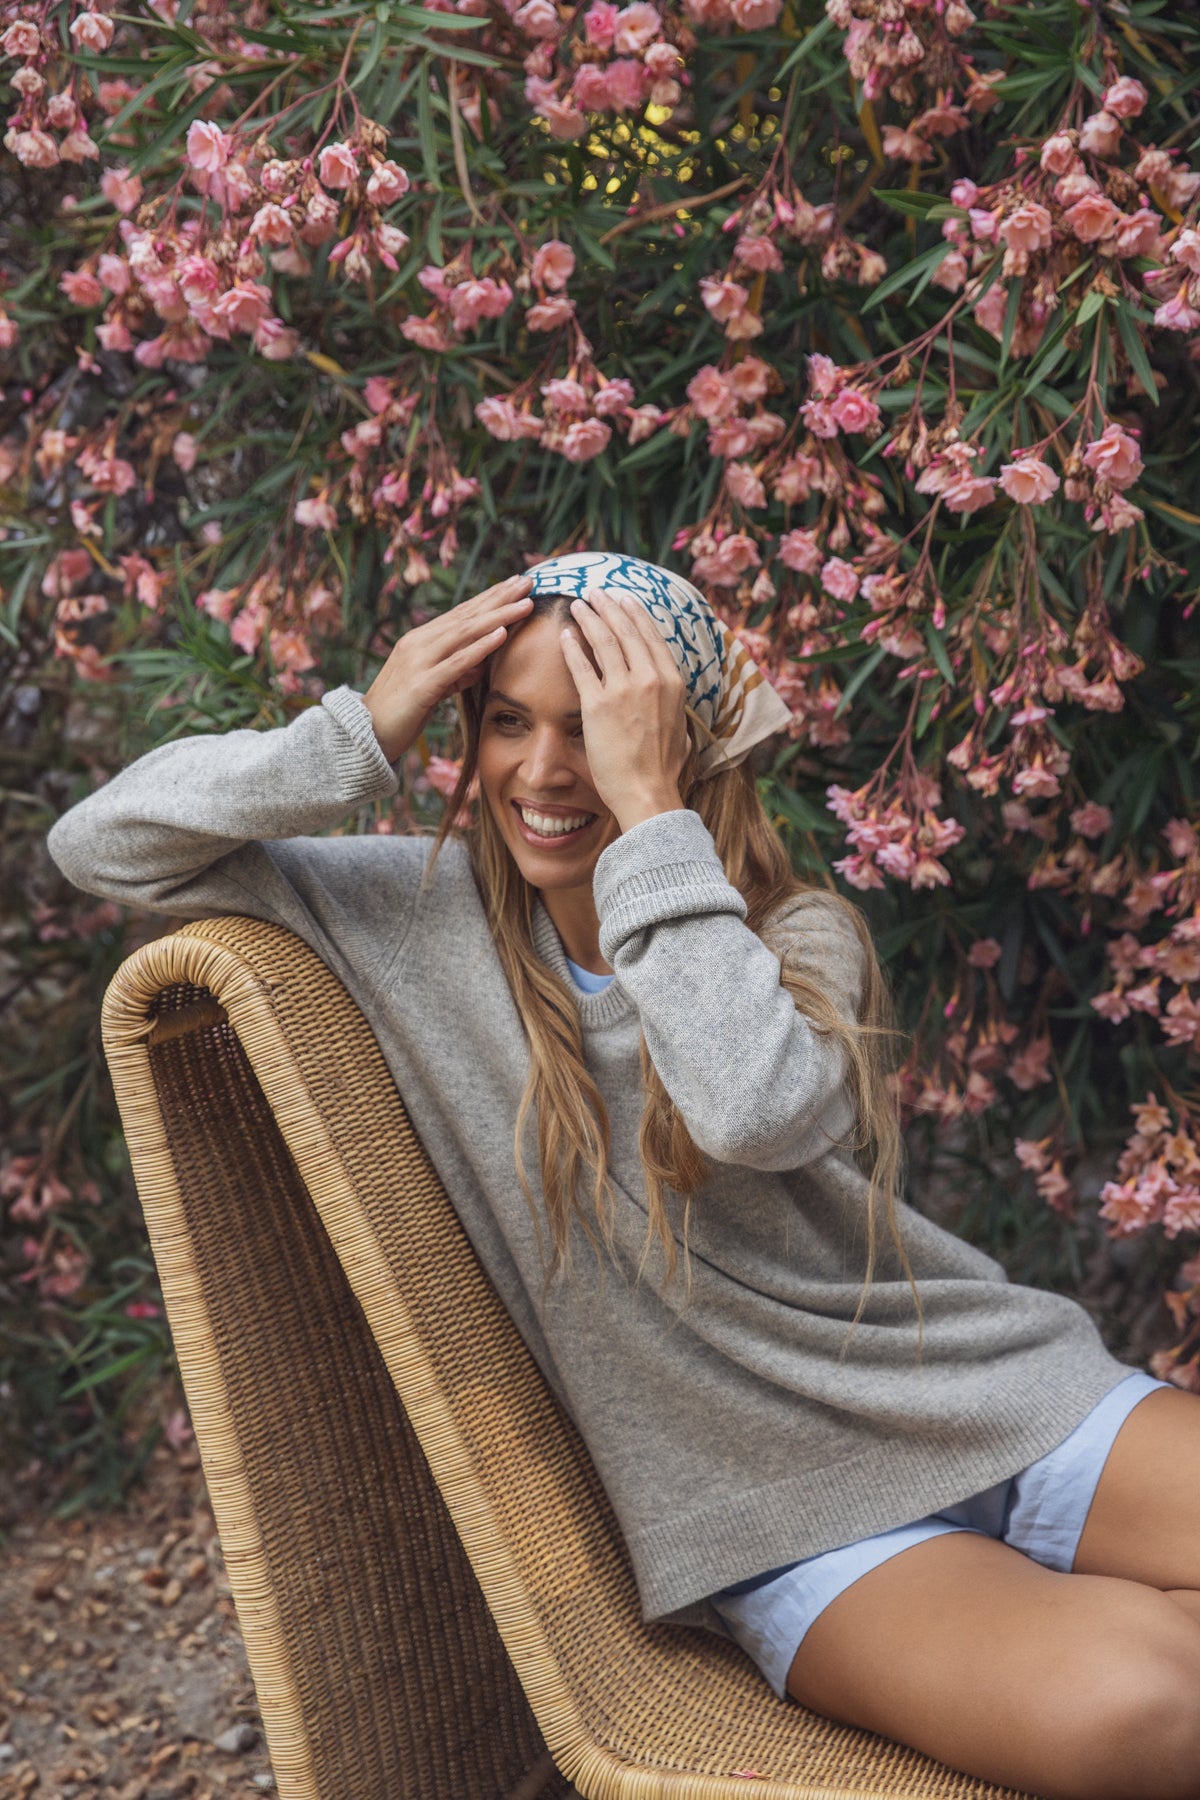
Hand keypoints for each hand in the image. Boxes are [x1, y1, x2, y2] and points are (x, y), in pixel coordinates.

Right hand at [362, 574, 533, 761]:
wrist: (364, 736)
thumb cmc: (401, 712)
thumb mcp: (432, 686)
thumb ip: (456, 672)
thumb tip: (483, 662)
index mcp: (420, 640)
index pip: (461, 613)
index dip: (490, 597)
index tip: (517, 584)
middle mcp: (418, 644)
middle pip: (466, 615)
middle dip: (499, 597)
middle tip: (529, 580)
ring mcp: (418, 662)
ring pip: (464, 632)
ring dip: (498, 616)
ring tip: (525, 603)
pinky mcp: (421, 686)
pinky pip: (456, 662)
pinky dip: (479, 647)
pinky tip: (501, 635)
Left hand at [559, 587, 688, 831]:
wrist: (647, 792)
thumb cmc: (663, 768)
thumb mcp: (680, 728)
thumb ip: (673, 707)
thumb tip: (672, 704)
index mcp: (673, 682)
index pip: (652, 636)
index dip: (636, 614)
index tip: (624, 600)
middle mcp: (651, 678)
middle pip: (626, 630)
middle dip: (609, 606)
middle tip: (595, 592)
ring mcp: (624, 689)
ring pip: (603, 641)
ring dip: (589, 617)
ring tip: (577, 604)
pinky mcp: (597, 704)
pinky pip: (582, 666)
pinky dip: (572, 647)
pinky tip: (565, 634)